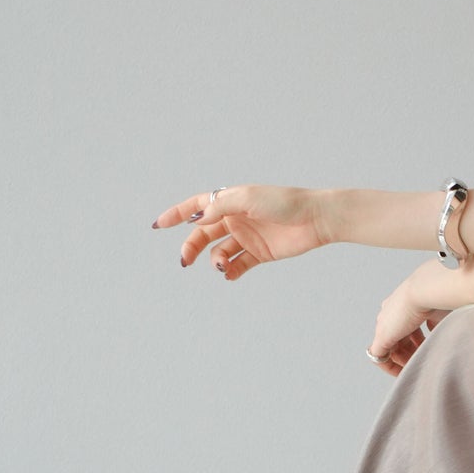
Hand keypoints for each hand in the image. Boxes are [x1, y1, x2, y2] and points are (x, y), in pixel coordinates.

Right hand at [153, 185, 331, 278]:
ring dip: (215, 261)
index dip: (177, 214)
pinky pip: (237, 264)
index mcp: (231, 201)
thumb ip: (219, 207)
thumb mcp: (247, 198)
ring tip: (222, 266)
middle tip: (185, 260)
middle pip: (203, 234)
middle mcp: (236, 218)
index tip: (158, 225)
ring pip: (219, 252)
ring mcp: (248, 236)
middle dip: (191, 247)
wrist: (316, 219)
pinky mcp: (260, 253)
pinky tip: (229, 274)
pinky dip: (230, 271)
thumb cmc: (284, 203)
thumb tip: (196, 218)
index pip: (197, 206)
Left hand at [366, 266, 451, 376]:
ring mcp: (385, 324)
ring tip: (417, 367)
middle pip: (399, 339)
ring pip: (391, 348)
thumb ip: (437, 324)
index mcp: (405, 302)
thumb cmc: (441, 295)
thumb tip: (443, 335)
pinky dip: (389, 366)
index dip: (417, 341)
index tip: (429, 349)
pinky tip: (401, 372)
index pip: (407, 327)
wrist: (428, 288)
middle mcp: (392, 312)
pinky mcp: (382, 337)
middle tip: (424, 361)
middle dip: (411, 352)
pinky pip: (379, 357)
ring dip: (404, 360)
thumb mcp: (441, 312)